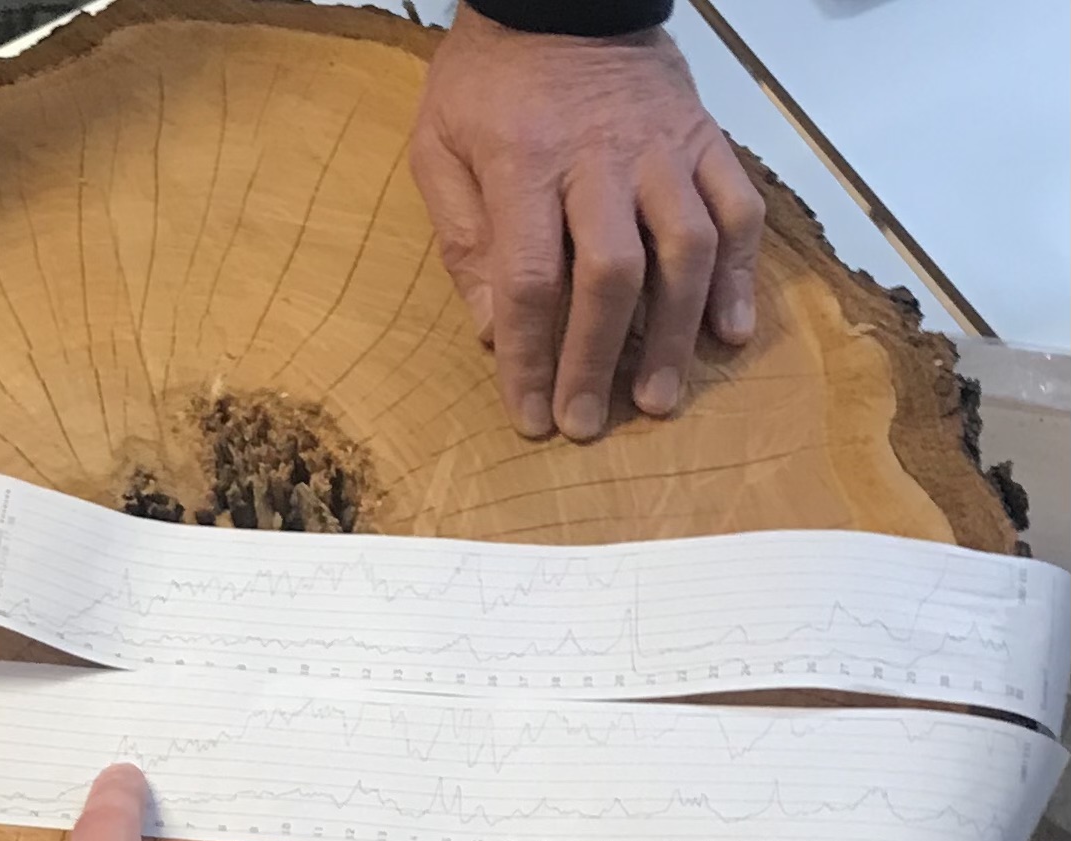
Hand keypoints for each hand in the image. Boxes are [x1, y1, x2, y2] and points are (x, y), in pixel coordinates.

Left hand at [411, 6, 765, 439]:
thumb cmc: (489, 80)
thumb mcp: (439, 146)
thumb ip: (463, 239)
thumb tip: (495, 332)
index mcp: (524, 162)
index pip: (532, 279)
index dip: (532, 356)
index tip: (530, 415)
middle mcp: (602, 157)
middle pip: (611, 274)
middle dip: (597, 359)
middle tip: (588, 423)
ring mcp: (663, 148)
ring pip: (684, 248)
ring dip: (673, 333)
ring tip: (658, 399)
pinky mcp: (705, 139)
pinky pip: (737, 210)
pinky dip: (738, 275)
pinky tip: (727, 333)